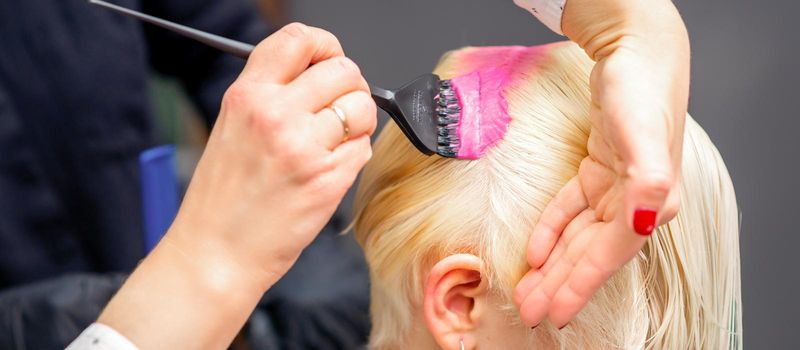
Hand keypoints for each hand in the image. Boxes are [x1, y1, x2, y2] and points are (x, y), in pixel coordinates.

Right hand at [98, 23, 376, 348]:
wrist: (216, 253)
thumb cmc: (222, 198)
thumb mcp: (232, 127)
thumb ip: (272, 94)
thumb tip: (319, 74)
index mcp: (247, 95)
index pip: (298, 39)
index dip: (326, 45)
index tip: (330, 59)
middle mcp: (275, 114)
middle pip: (344, 70)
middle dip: (349, 88)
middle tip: (337, 109)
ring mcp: (304, 146)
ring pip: (362, 107)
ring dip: (357, 123)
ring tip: (331, 143)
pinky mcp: (328, 179)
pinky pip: (364, 148)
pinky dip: (354, 156)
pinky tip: (327, 170)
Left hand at [514, 0, 688, 327]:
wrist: (635, 51)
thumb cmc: (641, 90)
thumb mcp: (644, 134)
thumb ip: (650, 181)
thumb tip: (646, 222)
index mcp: (650, 202)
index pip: (607, 256)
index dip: (579, 286)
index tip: (553, 314)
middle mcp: (636, 201)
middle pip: (589, 254)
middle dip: (559, 286)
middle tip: (528, 313)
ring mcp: (617, 187)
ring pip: (578, 238)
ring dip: (553, 266)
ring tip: (528, 292)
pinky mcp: (599, 170)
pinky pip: (571, 210)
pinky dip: (553, 230)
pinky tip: (536, 251)